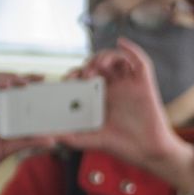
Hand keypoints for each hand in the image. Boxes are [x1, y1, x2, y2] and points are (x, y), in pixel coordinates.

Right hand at [0, 72, 51, 194]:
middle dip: (17, 76)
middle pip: (0, 80)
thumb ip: (28, 141)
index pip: (11, 88)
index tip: (43, 79)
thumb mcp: (10, 148)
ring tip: (18, 82)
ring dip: (2, 78)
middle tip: (33, 80)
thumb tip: (53, 140)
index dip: (26, 80)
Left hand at [57, 39, 193, 194]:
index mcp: (102, 97)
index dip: (76, 73)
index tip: (68, 80)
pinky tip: (120, 43)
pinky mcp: (144, 84)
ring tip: (97, 65)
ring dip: (105, 56)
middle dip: (89, 63)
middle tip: (84, 74)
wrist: (145, 152)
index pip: (87, 76)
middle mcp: (116, 88)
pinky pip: (140, 61)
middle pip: (101, 64)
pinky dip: (131, 49)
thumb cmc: (120, 146)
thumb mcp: (89, 140)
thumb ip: (70, 137)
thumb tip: (48, 136)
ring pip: (117, 59)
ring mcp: (130, 85)